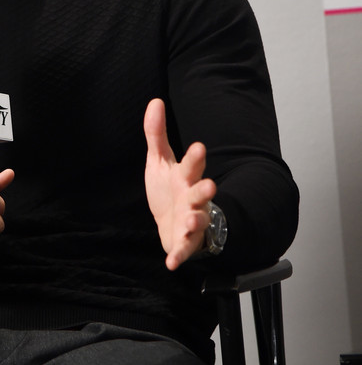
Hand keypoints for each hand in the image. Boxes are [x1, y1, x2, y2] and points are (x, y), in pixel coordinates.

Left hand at [143, 99, 215, 270]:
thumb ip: (156, 134)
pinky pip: (183, 250)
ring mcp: (190, 221)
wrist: (172, 223)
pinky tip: (170, 263)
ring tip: (192, 220)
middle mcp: (192, 199)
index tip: (198, 147)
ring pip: (198, 221)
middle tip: (210, 186)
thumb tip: (154, 101)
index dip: (195, 157)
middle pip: (201, 193)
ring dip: (196, 221)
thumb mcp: (159, 161)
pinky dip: (178, 256)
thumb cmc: (169, 190)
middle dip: (205, 190)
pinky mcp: (183, 242)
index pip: (191, 165)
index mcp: (185, 177)